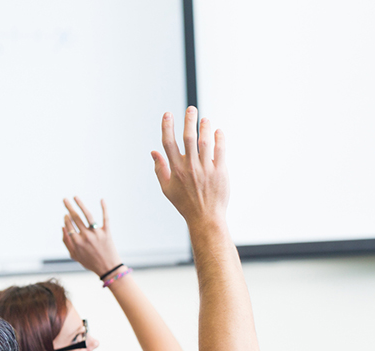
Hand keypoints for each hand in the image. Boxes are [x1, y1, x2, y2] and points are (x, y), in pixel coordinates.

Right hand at [61, 197, 122, 276]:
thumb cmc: (90, 262)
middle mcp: (86, 236)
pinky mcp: (107, 232)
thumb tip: (62, 227)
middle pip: (75, 218)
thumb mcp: (74, 255)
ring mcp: (97, 234)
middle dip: (69, 207)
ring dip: (80, 204)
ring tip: (75, 197)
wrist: (108, 268)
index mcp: (77, 242)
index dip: (66, 218)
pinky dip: (104, 208)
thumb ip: (66, 242)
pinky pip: (105, 218)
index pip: (68, 225)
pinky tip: (102, 199)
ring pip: (87, 215)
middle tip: (65, 199)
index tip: (66, 214)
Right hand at [152, 107, 228, 226]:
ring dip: (205, 127)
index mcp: (176, 169)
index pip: (168, 143)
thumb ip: (160, 169)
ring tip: (205, 119)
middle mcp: (190, 167)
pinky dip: (219, 139)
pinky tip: (218, 132)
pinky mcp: (220, 172)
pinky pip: (220, 151)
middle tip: (191, 109)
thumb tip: (153, 152)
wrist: (205, 218)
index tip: (168, 114)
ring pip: (205, 142)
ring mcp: (206, 169)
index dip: (167, 126)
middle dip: (188, 121)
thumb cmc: (185, 204)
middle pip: (188, 138)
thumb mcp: (167, 188)